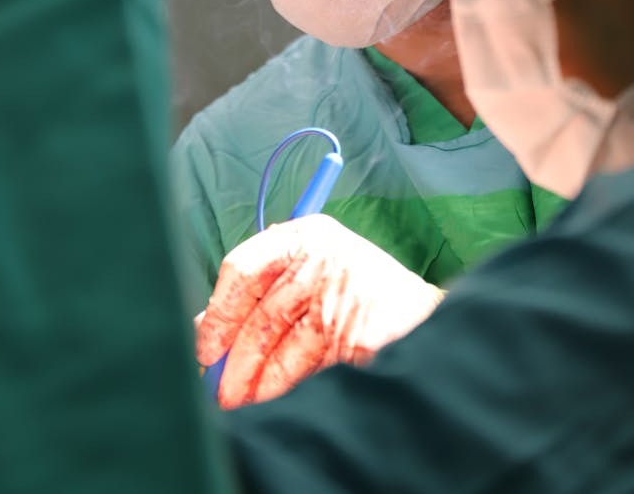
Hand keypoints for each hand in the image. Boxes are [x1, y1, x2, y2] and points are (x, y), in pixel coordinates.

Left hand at [196, 214, 444, 408]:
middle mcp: (321, 257)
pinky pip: (304, 366)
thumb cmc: (360, 292)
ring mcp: (339, 294)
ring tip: (241, 400)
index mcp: (306, 234)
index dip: (218, 311)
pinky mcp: (352, 332)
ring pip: (279, 344)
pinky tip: (272, 399)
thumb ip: (264, 291)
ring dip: (255, 380)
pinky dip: (284, 387)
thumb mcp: (311, 273)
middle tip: (217, 386)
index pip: (243, 267)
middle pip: (259, 312)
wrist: (427, 318)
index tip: (206, 346)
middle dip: (232, 357)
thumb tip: (206, 327)